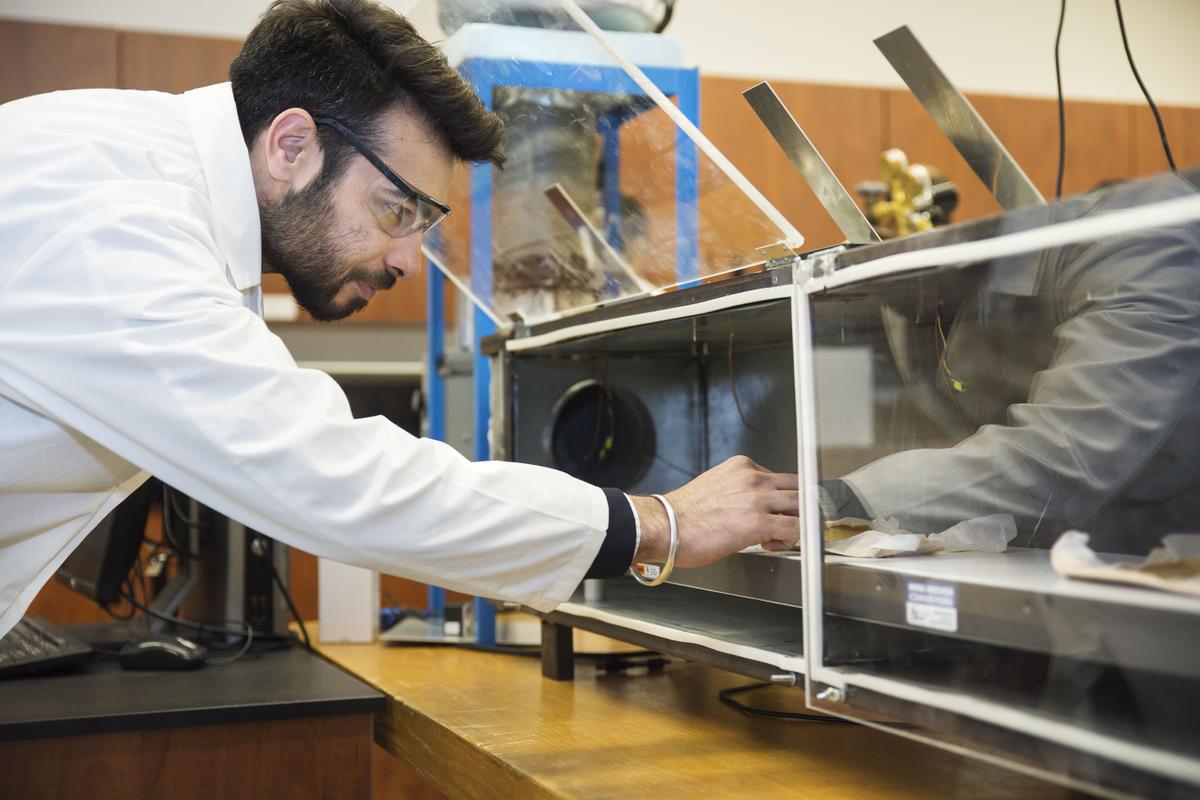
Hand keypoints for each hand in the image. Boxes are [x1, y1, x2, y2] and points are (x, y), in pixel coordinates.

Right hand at [630, 455, 798, 567]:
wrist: (666, 527)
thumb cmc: (683, 515)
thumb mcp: (717, 488)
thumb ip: (741, 492)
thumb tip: (756, 510)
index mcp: (742, 467)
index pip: (781, 477)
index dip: (785, 496)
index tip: (783, 509)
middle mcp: (753, 478)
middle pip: (797, 488)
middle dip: (799, 508)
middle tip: (792, 524)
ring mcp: (757, 499)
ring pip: (801, 506)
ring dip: (800, 522)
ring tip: (786, 536)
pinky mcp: (758, 522)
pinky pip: (795, 527)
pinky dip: (796, 537)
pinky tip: (780, 543)